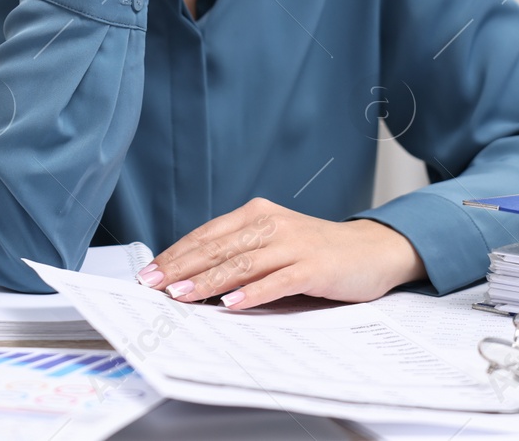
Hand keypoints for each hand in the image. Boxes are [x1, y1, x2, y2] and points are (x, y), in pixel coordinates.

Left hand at [138, 198, 427, 309]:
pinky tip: (232, 304)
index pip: (207, 235)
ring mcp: (294, 245)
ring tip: (181, 296)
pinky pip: (277, 281)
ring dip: (208, 281)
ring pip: (242, 263)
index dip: (176, 253)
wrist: (371, 250)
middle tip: (152, 285)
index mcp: (257, 215)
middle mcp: (272, 224)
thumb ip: (239, 252)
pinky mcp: (314, 268)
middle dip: (181, 267)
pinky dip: (253, 293)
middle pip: (218, 247)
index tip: (148, 273)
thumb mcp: (273, 242)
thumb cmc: (315, 251)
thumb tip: (190, 276)